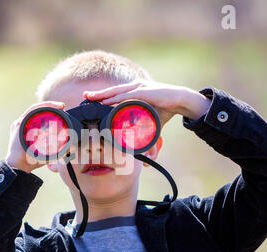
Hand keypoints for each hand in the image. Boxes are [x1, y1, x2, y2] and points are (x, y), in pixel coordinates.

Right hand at [5, 101, 64, 172]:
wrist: (19, 166)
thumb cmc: (31, 160)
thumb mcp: (46, 152)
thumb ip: (54, 148)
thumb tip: (68, 149)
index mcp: (27, 128)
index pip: (39, 114)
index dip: (50, 109)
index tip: (62, 109)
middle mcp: (22, 123)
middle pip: (37, 109)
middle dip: (51, 105)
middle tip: (63, 106)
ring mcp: (19, 123)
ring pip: (34, 108)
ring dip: (47, 105)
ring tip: (59, 105)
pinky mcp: (18, 124)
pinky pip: (30, 112)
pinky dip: (40, 108)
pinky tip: (49, 107)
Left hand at [83, 80, 210, 127]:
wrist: (181, 101)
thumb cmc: (166, 109)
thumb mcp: (150, 120)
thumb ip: (143, 131)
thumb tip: (142, 149)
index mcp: (134, 91)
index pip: (115, 93)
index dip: (103, 96)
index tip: (91, 100)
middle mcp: (135, 87)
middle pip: (112, 91)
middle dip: (98, 94)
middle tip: (85, 96)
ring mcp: (139, 87)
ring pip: (117, 92)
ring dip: (104, 95)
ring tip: (92, 98)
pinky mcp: (145, 91)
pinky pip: (127, 95)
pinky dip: (116, 98)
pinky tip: (107, 101)